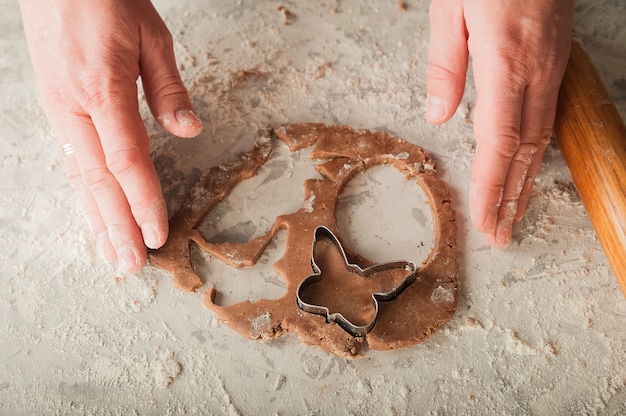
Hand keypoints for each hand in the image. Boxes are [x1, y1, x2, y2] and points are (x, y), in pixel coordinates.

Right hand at [19, 0, 202, 272]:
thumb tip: (188, 131)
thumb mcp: (149, 34)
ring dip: (97, 219)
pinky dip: (83, 193)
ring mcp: (57, 110)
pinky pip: (70, 160)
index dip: (143, 201)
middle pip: (98, 181)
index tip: (158, 233)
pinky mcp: (53, 107)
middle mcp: (72, 107)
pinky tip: (92, 212)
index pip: (126, 161)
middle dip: (117, 226)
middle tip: (133, 265)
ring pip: (79, 177)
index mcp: (100, 89)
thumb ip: (168, 88)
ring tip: (111, 254)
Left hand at [425, 0, 573, 246]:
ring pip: (540, 138)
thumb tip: (439, 116)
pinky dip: (535, 151)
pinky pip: (547, 116)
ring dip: (525, 180)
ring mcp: (551, 66)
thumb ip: (445, 65)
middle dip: (509, 198)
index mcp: (505, 63)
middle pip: (523, 151)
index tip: (484, 222)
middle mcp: (535, 72)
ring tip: (513, 213)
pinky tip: (527, 166)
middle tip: (499, 236)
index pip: (498, 143)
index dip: (491, 188)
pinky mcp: (556, 59)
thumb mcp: (451, 7)